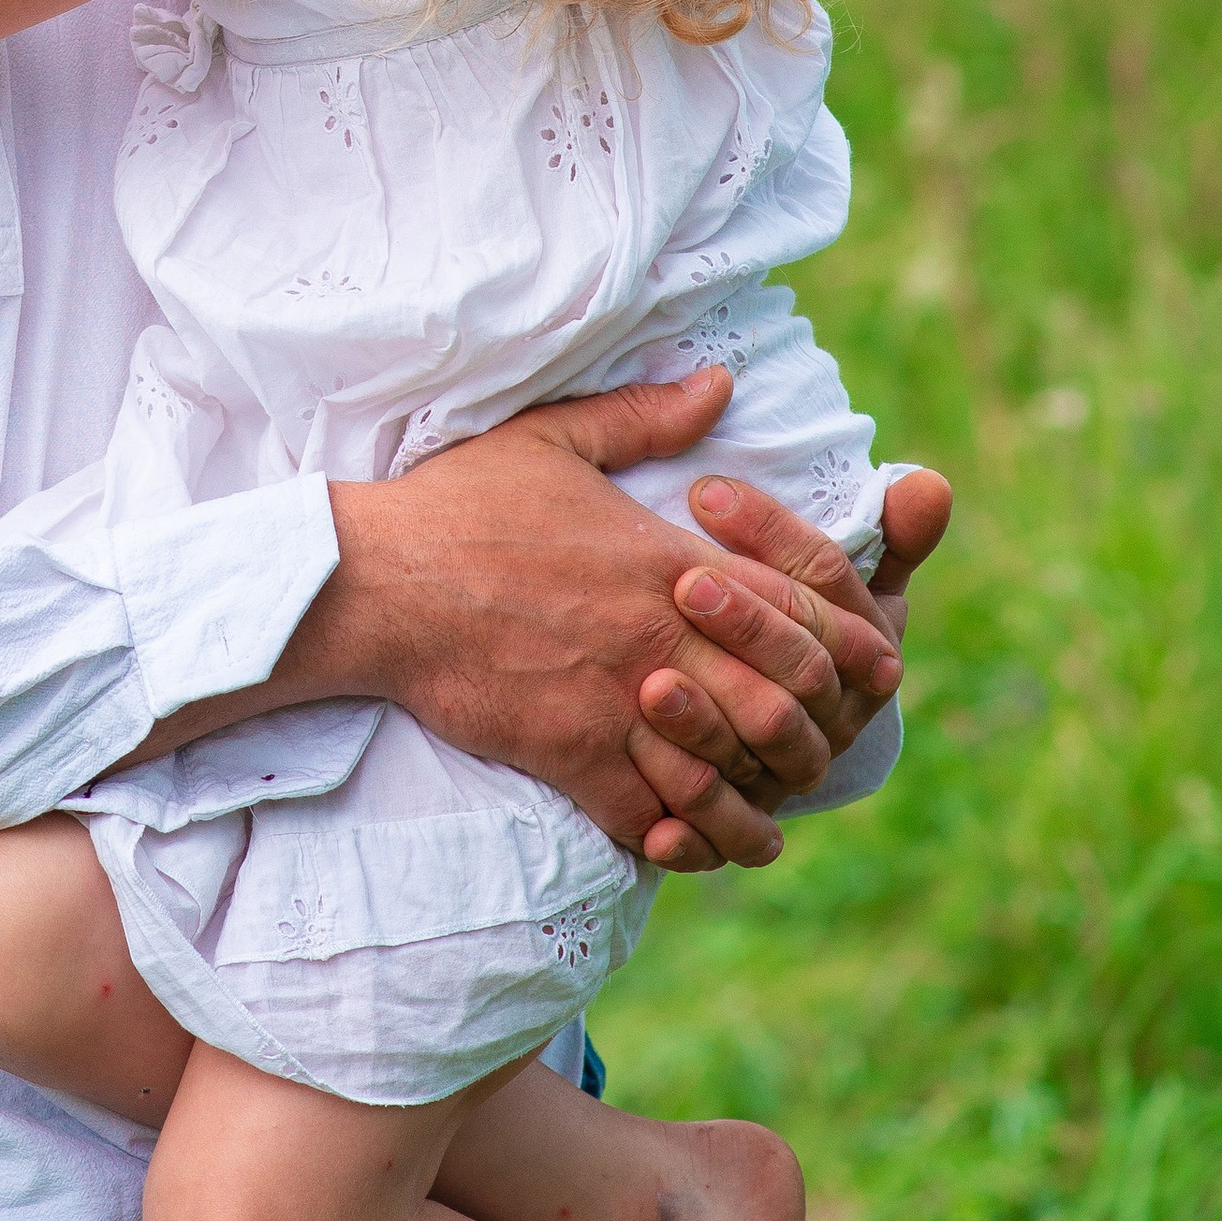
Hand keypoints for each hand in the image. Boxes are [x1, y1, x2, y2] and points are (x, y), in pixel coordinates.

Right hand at [258, 370, 917, 872]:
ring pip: (728, 768)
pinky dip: (686, 833)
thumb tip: (721, 383)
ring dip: (758, 790)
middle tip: (816, 738)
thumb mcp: (554, 437)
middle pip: (781, 695)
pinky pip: (655, 815)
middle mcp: (658, 634)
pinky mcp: (572, 757)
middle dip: (811, 722)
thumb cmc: (459, 506)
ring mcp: (618, 702)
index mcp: (667, 558)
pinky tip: (695, 838)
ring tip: (770, 802)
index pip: (795, 604)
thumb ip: (646, 415)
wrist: (375, 583)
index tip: (846, 657)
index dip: (835, 636)